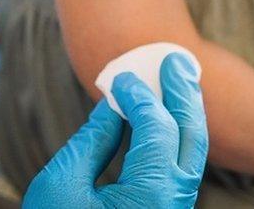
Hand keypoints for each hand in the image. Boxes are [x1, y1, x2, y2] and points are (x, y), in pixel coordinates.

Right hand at [23, 53, 207, 208]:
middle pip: (191, 139)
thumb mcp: (62, 184)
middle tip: (176, 60)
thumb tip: (117, 103)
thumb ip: (93, 140)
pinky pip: (180, 169)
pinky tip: (166, 115)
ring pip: (192, 155)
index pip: (157, 131)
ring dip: (186, 114)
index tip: (121, 77)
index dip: (140, 97)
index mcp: (150, 200)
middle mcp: (172, 207)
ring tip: (180, 78)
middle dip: (184, 96)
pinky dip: (176, 138)